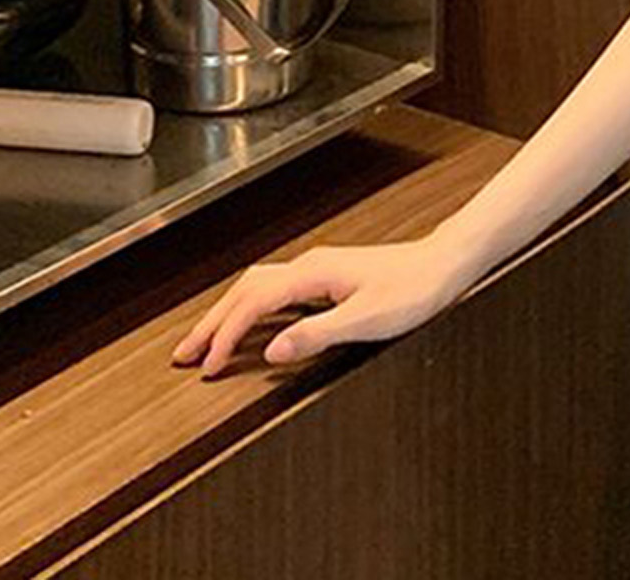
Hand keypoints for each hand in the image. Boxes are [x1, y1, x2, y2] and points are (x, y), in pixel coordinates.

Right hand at [171, 240, 463, 376]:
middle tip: (184, 353)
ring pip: (258, 286)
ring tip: (207, 341)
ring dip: (229, 312)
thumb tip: (272, 350)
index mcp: (313, 273)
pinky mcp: (329, 276)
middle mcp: (311, 265)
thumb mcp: (367, 320)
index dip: (226, 335)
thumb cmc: (414, 289)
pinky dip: (252, 307)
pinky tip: (253, 323)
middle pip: (246, 290)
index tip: (208, 366)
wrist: (445, 264)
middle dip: (212, 321)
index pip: (253, 304)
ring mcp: (319, 268)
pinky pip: (275, 290)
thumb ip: (317, 334)